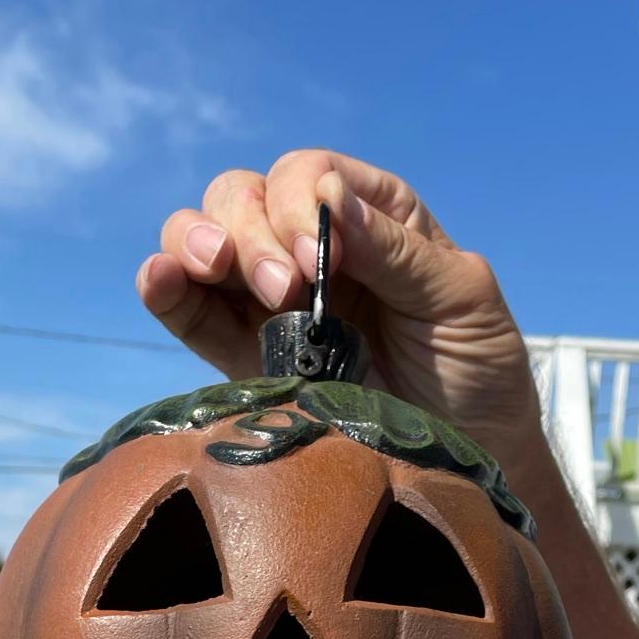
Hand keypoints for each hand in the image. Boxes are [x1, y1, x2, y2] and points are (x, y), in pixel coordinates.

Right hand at [137, 149, 547, 478]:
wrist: (462, 464)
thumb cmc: (478, 374)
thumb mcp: (461, 299)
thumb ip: (395, 249)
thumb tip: (326, 194)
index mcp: (371, 216)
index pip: (307, 174)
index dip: (299, 202)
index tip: (322, 258)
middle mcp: (312, 247)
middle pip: (244, 196)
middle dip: (251, 230)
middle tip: (286, 290)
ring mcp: (271, 301)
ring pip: (203, 238)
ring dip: (197, 241)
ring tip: (216, 268)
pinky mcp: (243, 358)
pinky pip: (187, 311)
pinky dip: (162, 287)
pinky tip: (160, 279)